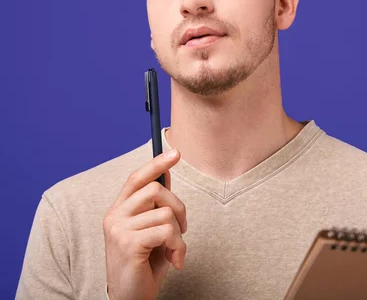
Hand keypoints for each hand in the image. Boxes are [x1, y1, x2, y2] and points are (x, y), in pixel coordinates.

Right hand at [103, 149, 186, 299]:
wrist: (130, 298)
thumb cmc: (144, 265)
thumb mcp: (151, 231)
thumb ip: (156, 206)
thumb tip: (166, 175)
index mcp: (118, 210)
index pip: (136, 178)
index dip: (157, 163)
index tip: (176, 153)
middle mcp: (114, 216)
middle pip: (157, 190)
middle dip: (179, 209)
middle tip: (181, 232)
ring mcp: (119, 229)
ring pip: (167, 213)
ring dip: (180, 235)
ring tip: (174, 252)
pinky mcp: (128, 244)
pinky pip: (167, 232)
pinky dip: (179, 247)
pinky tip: (175, 261)